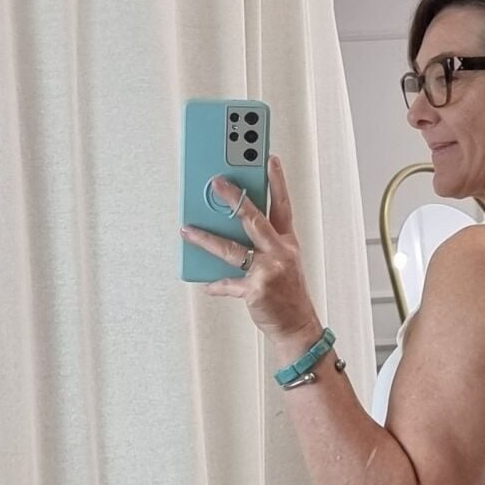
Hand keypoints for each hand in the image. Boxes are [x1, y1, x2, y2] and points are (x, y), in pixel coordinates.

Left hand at [181, 155, 320, 349]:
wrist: (297, 326)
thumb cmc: (287, 294)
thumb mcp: (284, 262)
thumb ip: (262, 243)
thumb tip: (230, 226)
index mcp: (287, 242)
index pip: (282, 205)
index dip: (277, 181)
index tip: (269, 158)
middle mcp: (279, 252)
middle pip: (254, 219)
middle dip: (233, 198)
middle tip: (216, 181)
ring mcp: (268, 271)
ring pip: (232, 249)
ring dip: (206, 238)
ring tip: (187, 229)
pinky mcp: (255, 289)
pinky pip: (228, 283)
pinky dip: (215, 284)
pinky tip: (205, 281)